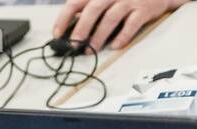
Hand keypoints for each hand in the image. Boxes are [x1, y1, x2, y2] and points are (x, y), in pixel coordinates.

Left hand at [52, 0, 180, 51]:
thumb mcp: (106, 0)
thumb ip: (89, 11)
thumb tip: (69, 33)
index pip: (75, 2)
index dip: (63, 19)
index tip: (56, 35)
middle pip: (93, 9)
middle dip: (81, 29)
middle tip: (73, 45)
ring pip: (111, 18)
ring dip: (98, 36)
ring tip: (90, 50)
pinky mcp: (145, 8)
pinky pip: (132, 23)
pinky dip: (122, 36)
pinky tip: (115, 46)